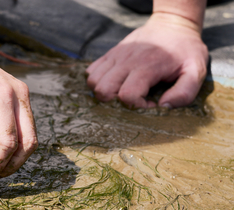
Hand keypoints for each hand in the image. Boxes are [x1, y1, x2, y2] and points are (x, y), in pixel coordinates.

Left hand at [0, 38, 37, 182]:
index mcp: (3, 98)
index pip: (9, 142)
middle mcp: (20, 95)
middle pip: (28, 143)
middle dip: (10, 165)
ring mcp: (24, 95)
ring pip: (30, 137)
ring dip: (12, 156)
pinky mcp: (21, 97)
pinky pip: (24, 127)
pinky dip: (11, 142)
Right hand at [86, 12, 207, 108]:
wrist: (172, 24)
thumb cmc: (185, 50)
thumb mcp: (196, 70)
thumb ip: (184, 92)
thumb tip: (163, 106)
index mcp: (147, 67)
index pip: (127, 96)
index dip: (137, 106)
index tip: (150, 103)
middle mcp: (126, 61)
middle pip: (103, 91)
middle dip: (115, 102)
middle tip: (132, 100)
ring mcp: (115, 56)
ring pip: (93, 82)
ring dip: (104, 92)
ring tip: (122, 92)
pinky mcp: (110, 54)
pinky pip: (91, 71)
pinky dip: (98, 81)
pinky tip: (115, 83)